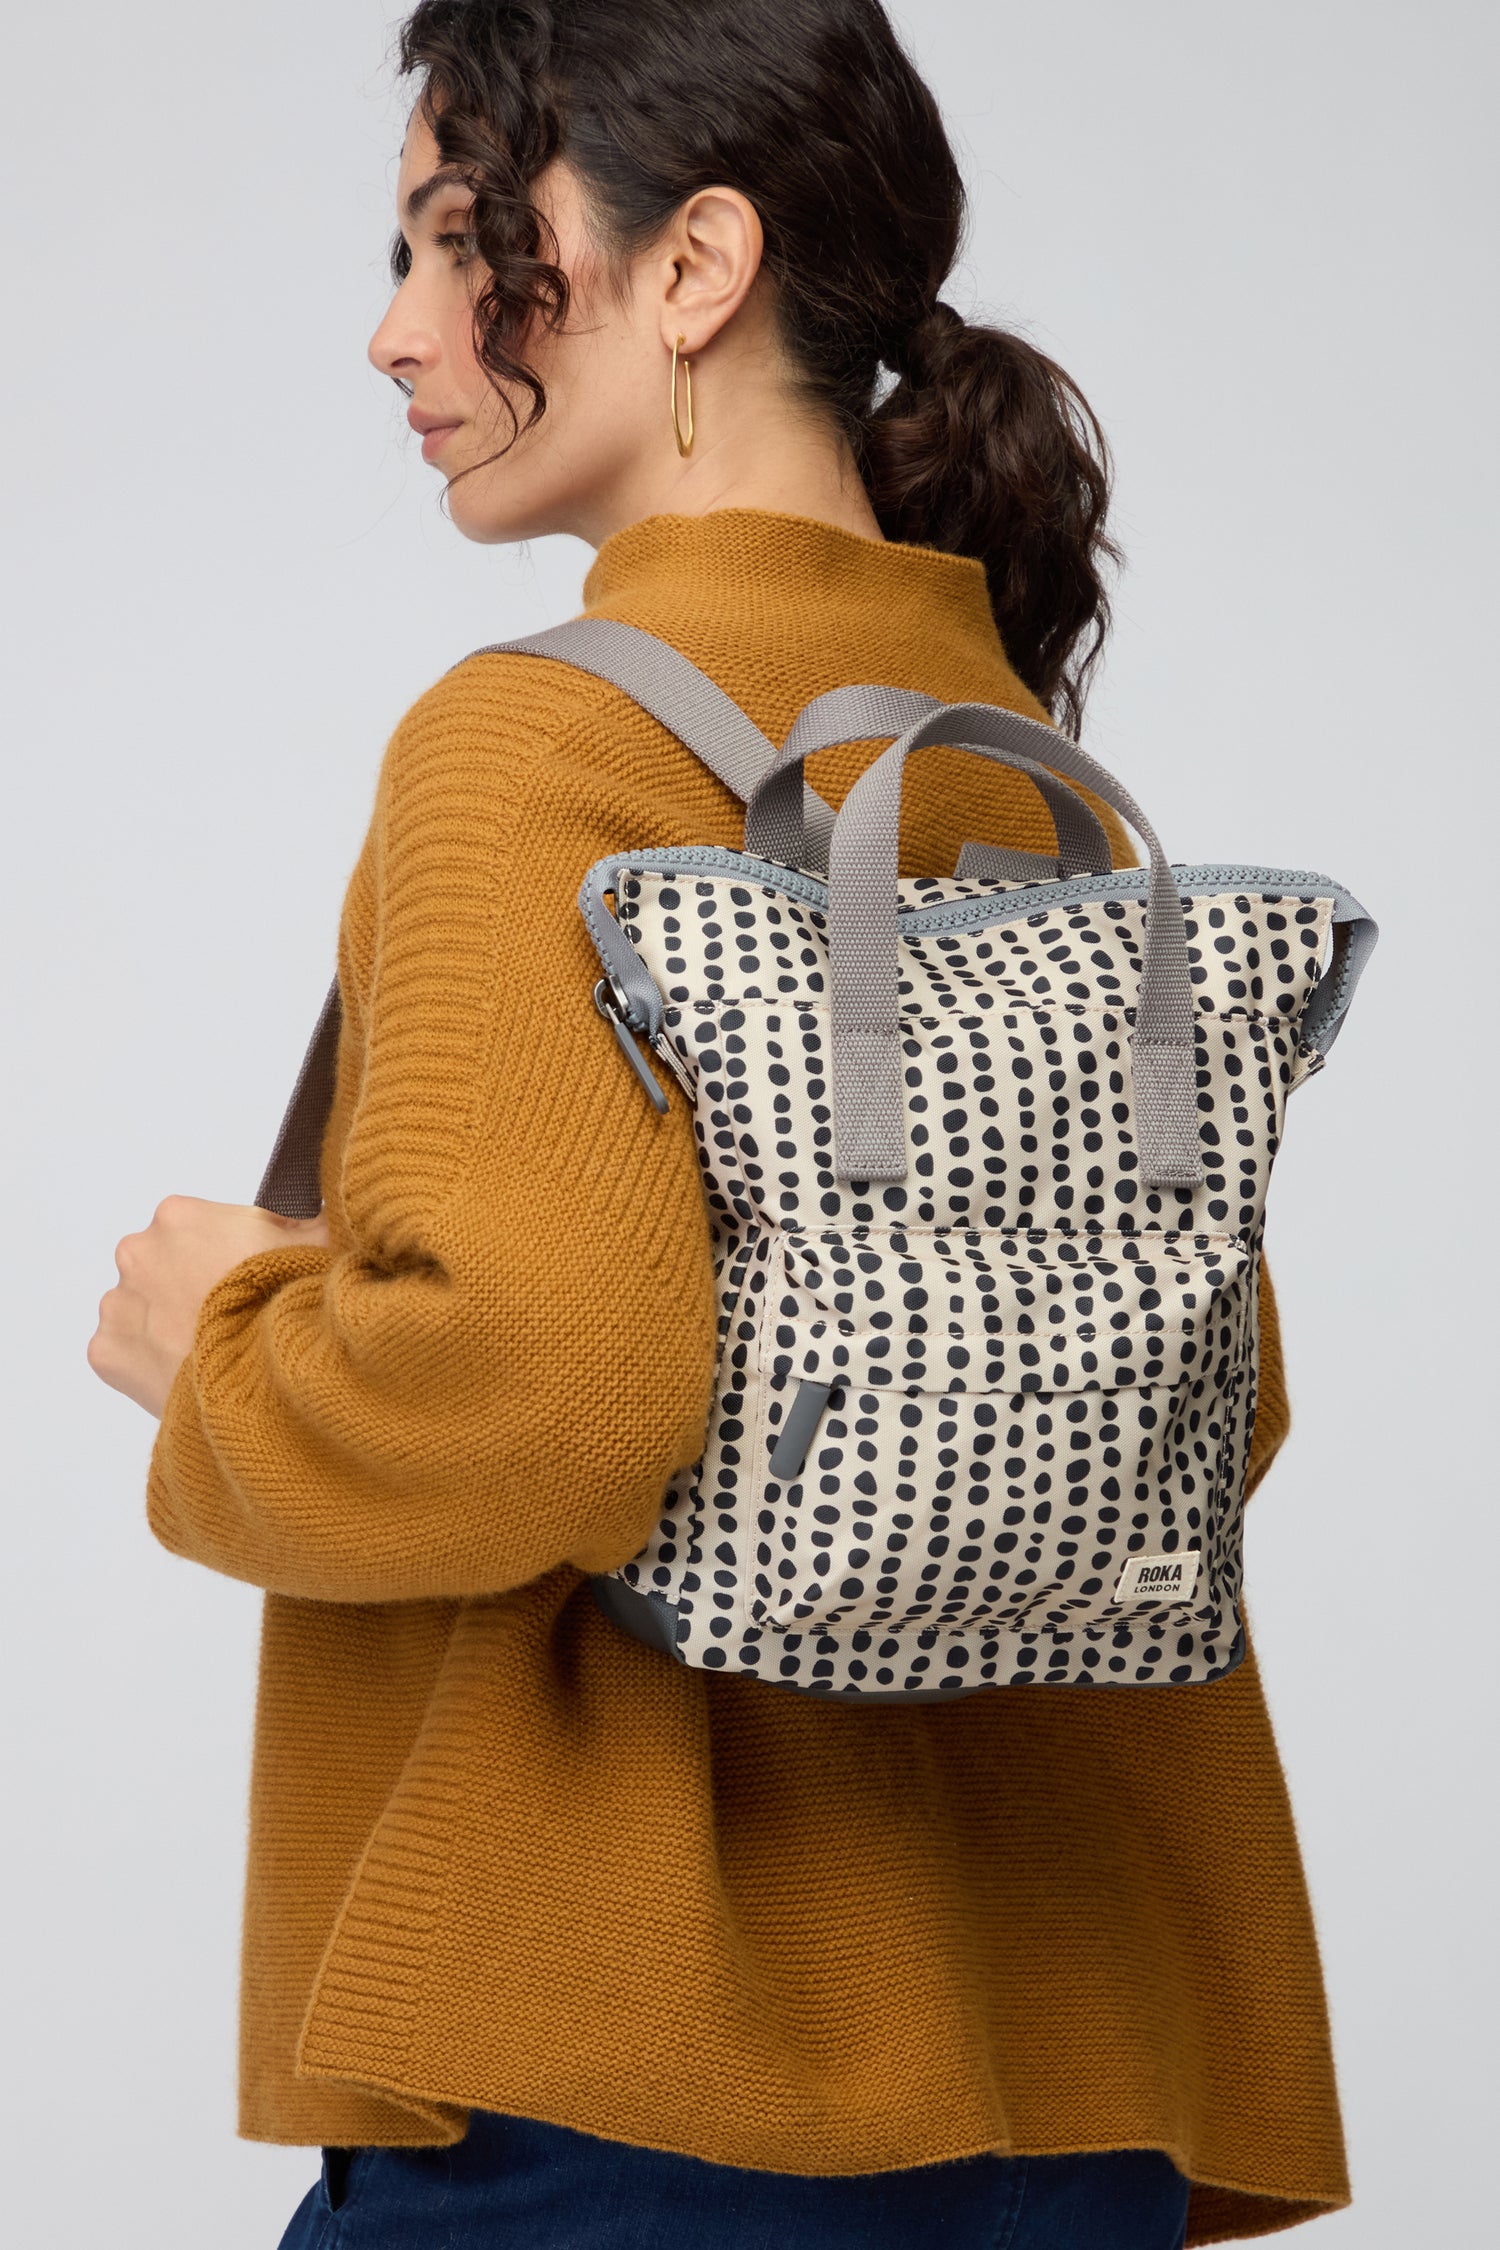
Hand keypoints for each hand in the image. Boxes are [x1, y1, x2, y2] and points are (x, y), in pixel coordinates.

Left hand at [88, 1195, 330, 1418]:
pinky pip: (125, 1351)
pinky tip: (186, 1370)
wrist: (259, 1378)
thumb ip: (309, 1220)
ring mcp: (117, 1304)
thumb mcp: (318, 1244)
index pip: (197, 1229)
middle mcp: (136, 1251)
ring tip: (208, 1347)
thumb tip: (323, 1210)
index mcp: (179, 1216)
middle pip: (161, 1265)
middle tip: (229, 1316)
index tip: (247, 1280)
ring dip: (166, 1323)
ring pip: (141, 1308)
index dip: (226, 1255)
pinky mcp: (105, 1350)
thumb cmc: (286, 1304)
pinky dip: (149, 1361)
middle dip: (188, 1285)